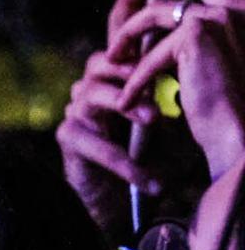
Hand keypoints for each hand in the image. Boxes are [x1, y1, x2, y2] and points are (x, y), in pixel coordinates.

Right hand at [56, 48, 147, 228]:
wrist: (120, 202)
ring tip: (155, 119)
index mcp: (111, 83)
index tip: (161, 52)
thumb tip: (182, 74)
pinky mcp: (68, 139)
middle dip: (126, 70)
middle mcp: (87, 93)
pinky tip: (150, 180)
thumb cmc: (146, 158)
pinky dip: (125, 162)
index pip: (116, 53)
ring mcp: (74, 114)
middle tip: (154, 78)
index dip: (132, 47)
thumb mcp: (164, 125)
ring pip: (91, 95)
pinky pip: (96, 145)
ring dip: (127, 106)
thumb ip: (165, 99)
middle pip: (97, 64)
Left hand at [110, 0, 244, 181]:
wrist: (241, 134)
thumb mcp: (206, 63)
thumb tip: (155, 16)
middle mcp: (238, 6)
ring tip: (113, 59)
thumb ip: (188, 37)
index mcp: (242, 9)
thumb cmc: (225, 108)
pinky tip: (127, 102)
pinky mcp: (198, 36)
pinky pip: (149, 54)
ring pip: (155, 14)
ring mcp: (220, 17)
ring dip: (127, 36)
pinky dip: (134, 79)